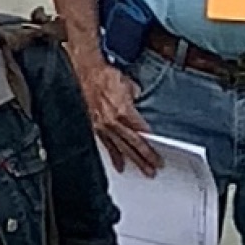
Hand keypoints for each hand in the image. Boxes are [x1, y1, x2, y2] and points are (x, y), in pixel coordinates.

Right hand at [76, 57, 159, 174]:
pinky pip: (108, 146)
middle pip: (133, 144)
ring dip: (134, 161)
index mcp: (124, 111)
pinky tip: (120, 166)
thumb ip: (135, 96)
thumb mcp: (127, 83)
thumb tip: (138, 102)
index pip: (141, 132)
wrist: (86, 73)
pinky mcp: (96, 128)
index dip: (150, 144)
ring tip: (144, 171)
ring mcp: (104, 127)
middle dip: (145, 158)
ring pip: (122, 148)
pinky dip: (115, 157)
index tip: (157, 154)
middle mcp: (114, 122)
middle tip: (154, 169)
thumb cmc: (105, 75)